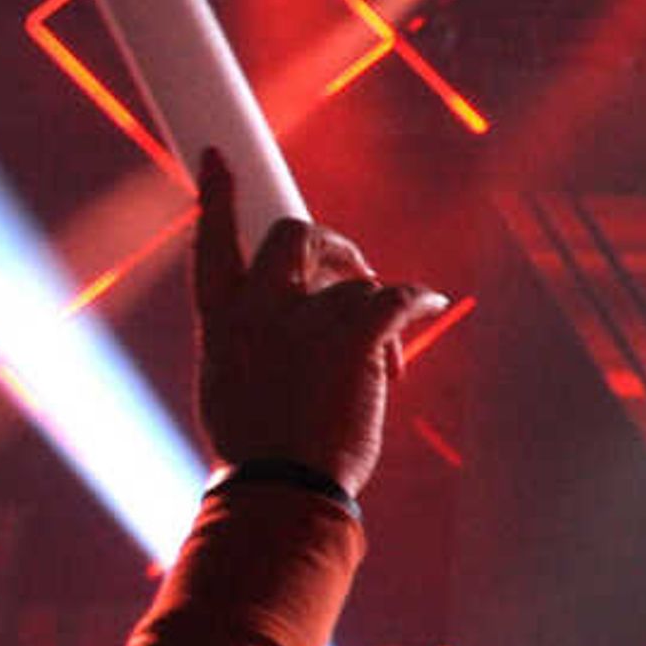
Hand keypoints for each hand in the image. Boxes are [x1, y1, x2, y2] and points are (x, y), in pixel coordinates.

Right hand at [191, 147, 443, 496]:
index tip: (222, 157)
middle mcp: (259, 308)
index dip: (218, 196)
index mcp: (221, 321)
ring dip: (376, 311)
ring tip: (380, 363)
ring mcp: (306, 320)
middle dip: (332, 245)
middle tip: (354, 273)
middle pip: (297, 235)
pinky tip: (432, 304)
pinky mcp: (354, 337)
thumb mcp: (229, 384)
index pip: (213, 244)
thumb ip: (250, 339)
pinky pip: (399, 295)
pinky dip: (421, 298)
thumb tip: (283, 321)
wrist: (283, 487)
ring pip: (357, 282)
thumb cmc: (260, 449)